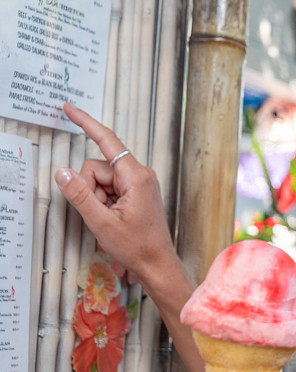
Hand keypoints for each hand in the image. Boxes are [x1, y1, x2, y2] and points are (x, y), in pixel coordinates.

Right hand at [54, 102, 177, 282]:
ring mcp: (140, 182)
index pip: (107, 141)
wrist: (157, 262)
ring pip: (101, 179)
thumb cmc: (136, 246)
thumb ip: (80, 195)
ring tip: (111, 217)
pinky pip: (110, 187)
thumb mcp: (101, 222)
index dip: (86, 123)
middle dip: (90, 188)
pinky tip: (114, 216)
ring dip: (98, 197)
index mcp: (136, 176)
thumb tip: (62, 172)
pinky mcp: (137, 190)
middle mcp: (140, 173)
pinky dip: (105, 201)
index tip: (69, 108)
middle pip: (97, 166)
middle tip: (101, 212)